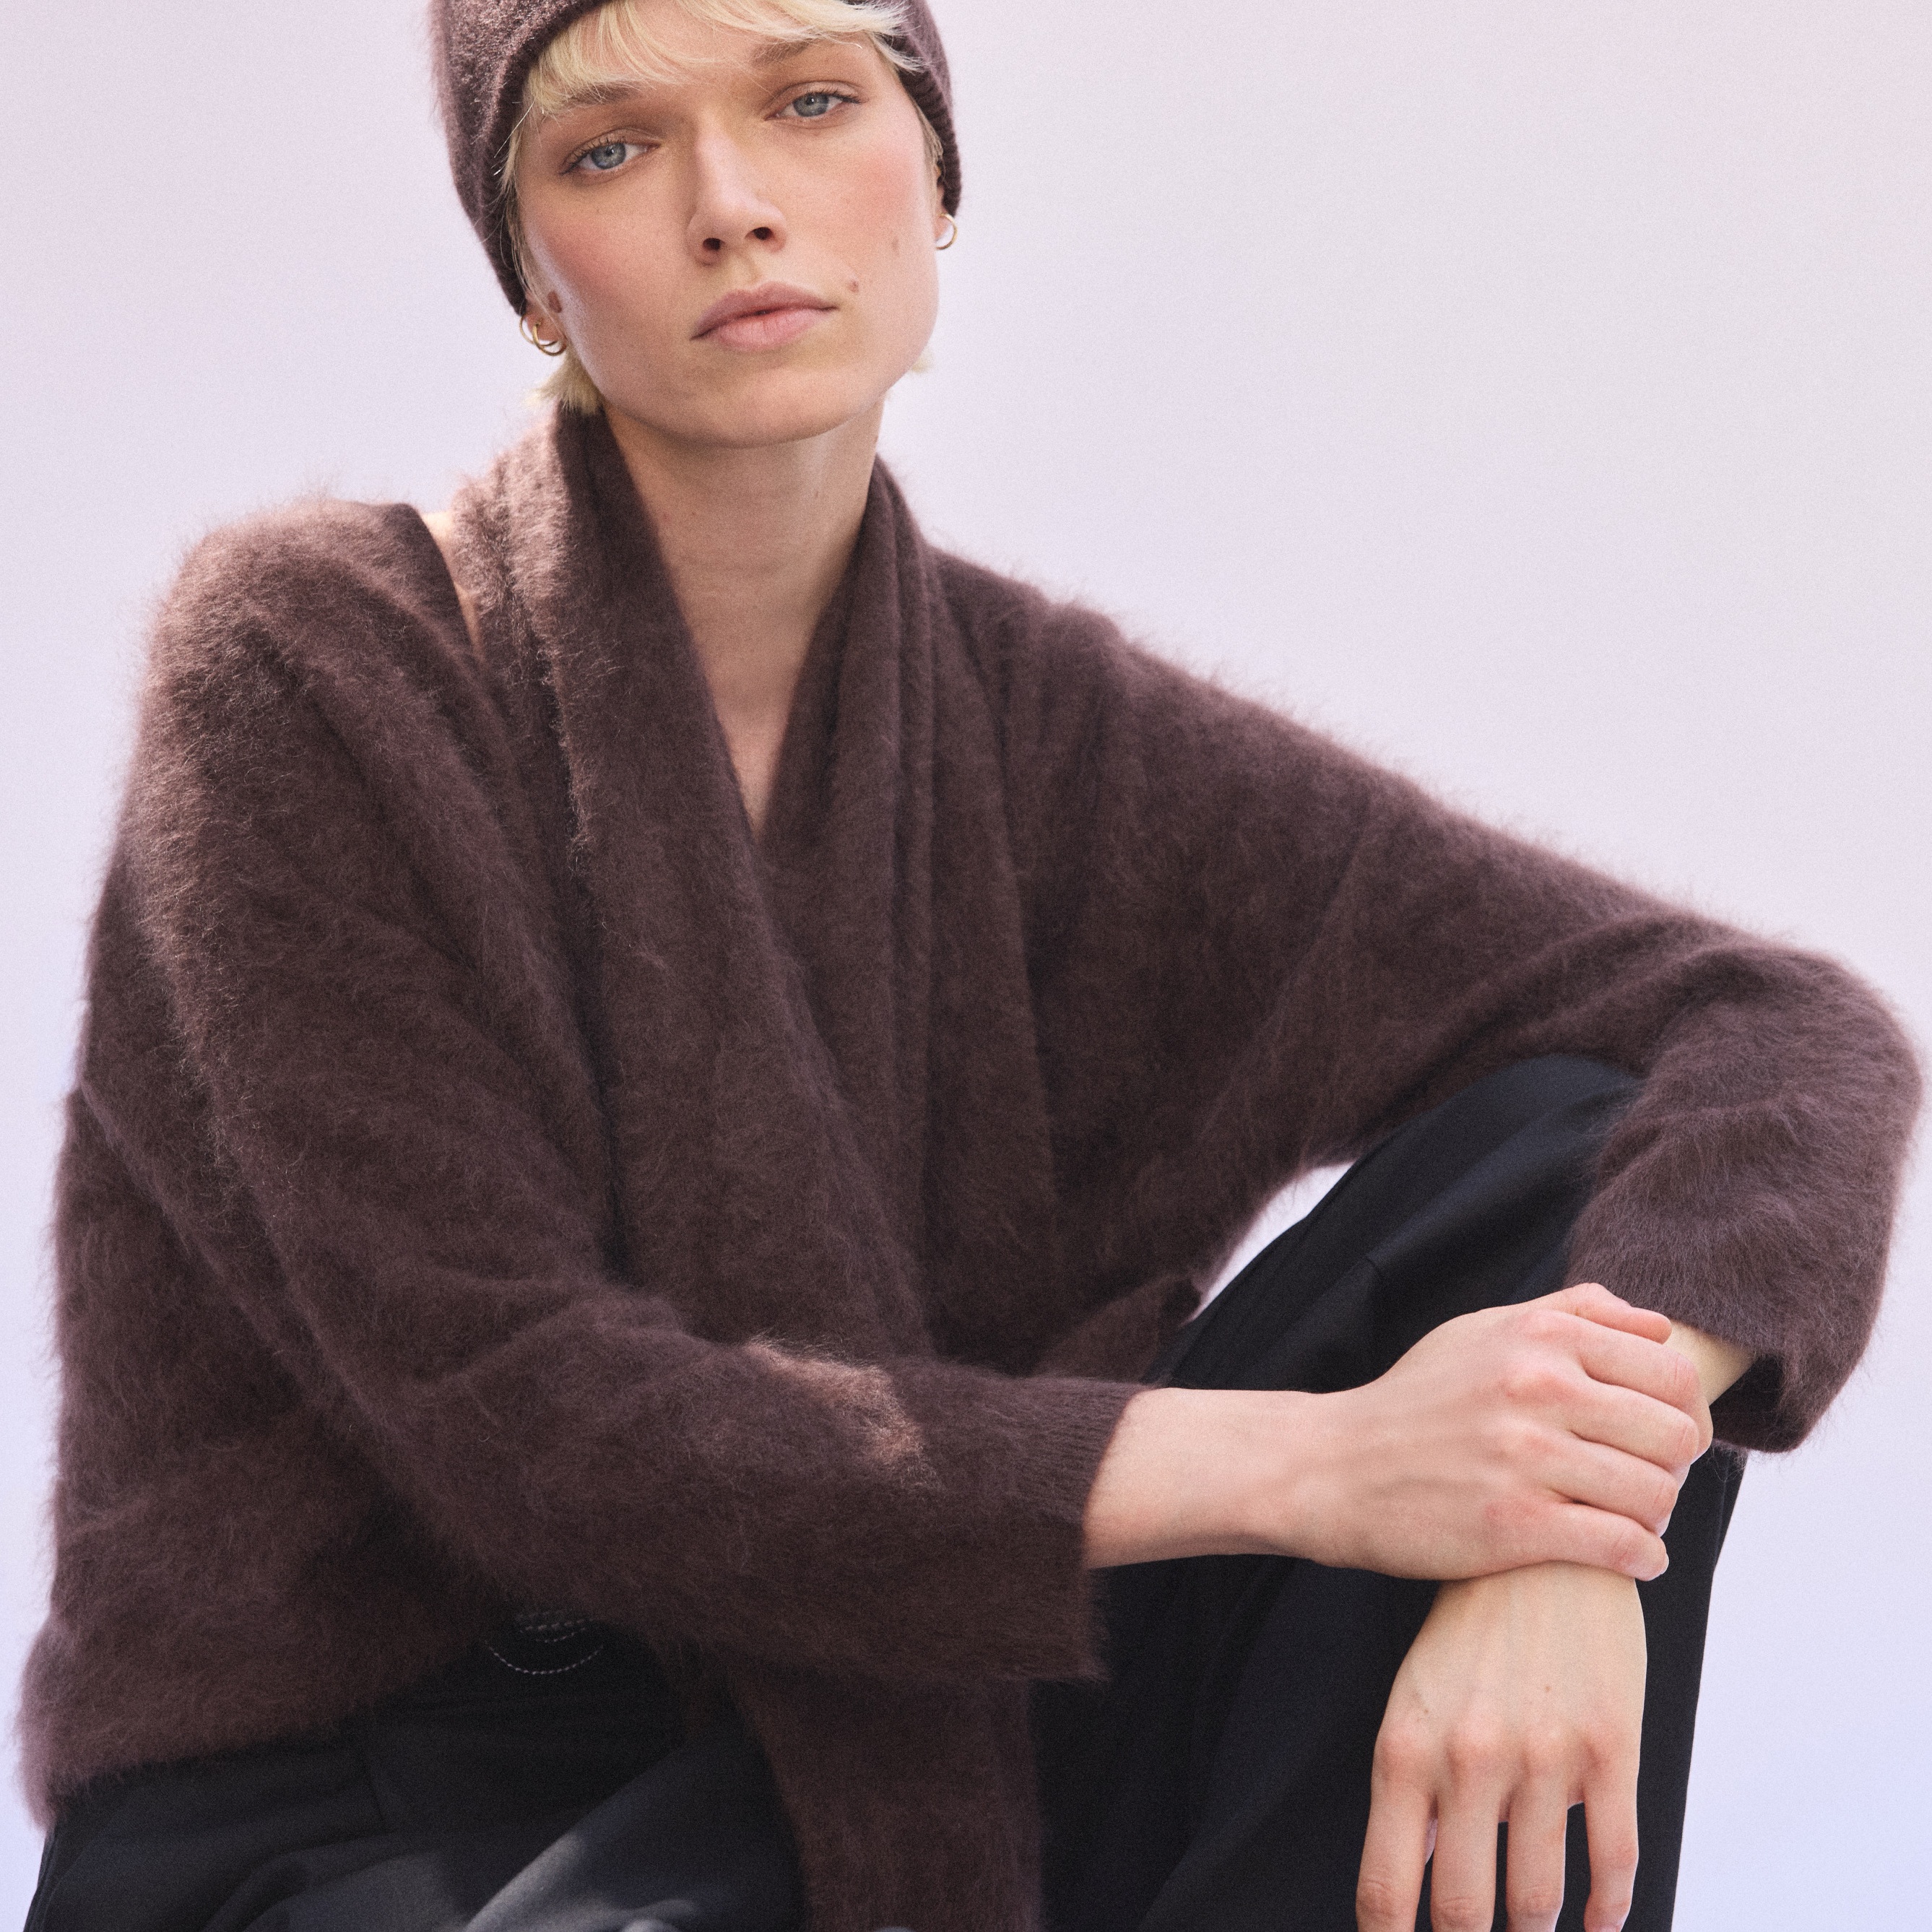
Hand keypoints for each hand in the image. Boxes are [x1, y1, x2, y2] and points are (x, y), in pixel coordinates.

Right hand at [1286, 1283, 1707, 1580]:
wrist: (1335, 1469)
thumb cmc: (1418, 1401)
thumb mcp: (1482, 1330)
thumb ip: (1571, 1313)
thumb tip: (1659, 1325)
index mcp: (1538, 1336)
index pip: (1672, 1372)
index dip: (1686, 1410)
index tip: (1664, 1434)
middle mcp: (1536, 1387)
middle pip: (1676, 1435)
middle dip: (1676, 1465)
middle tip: (1648, 1478)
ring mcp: (1524, 1457)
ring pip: (1657, 1493)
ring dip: (1658, 1515)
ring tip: (1631, 1516)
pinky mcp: (1514, 1524)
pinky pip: (1625, 1545)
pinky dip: (1645, 1557)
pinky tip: (1630, 1554)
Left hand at [1357, 1563, 1646, 1931]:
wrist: (1543, 1548)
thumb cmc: (1468, 1630)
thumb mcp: (1415, 1700)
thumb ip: (1414, 1793)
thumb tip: (1420, 1881)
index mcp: (1405, 1749)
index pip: (1386, 1888)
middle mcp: (1470, 1760)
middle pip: (1465, 1913)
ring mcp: (1543, 1756)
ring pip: (1539, 1899)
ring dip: (1536, 1931)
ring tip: (1529, 1930)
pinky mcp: (1611, 1748)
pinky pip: (1615, 1862)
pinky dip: (1608, 1911)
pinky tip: (1598, 1923)